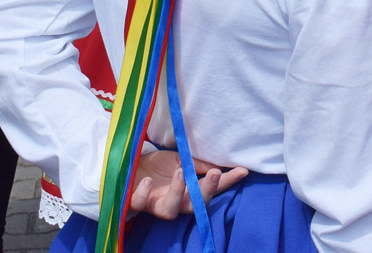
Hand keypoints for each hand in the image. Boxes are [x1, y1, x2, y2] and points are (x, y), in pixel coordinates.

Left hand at [128, 149, 248, 219]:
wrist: (128, 166)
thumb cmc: (156, 166)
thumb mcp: (179, 160)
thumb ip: (198, 164)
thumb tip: (222, 161)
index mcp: (187, 192)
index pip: (211, 188)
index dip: (227, 181)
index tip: (242, 170)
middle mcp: (174, 202)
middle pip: (195, 206)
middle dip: (207, 191)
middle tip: (216, 172)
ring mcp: (155, 204)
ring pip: (170, 211)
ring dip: (177, 193)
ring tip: (180, 172)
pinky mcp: (136, 202)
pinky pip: (139, 202)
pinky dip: (143, 193)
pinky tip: (148, 180)